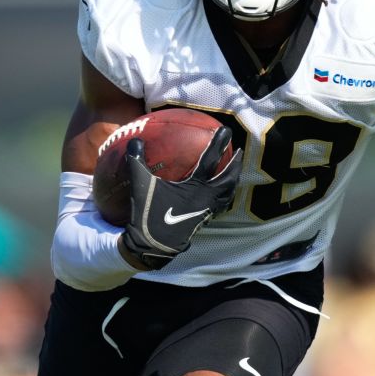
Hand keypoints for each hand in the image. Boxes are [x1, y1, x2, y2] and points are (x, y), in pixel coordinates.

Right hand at [120, 129, 242, 269]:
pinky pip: (219, 206)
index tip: (226, 131)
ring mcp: (206, 210)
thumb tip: (134, 139)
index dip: (219, 143)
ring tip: (234, 173)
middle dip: (236, 164)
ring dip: (232, 181)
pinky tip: (218, 195)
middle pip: (228, 178)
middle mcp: (206, 197)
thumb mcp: (140, 184)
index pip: (210, 160)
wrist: (153, 245)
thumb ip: (136, 160)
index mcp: (195, 186)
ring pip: (227, 194)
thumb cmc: (148, 213)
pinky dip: (223, 197)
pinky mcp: (203, 220)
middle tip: (240, 152)